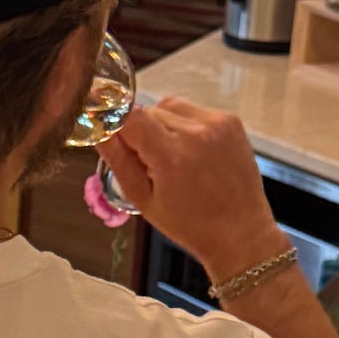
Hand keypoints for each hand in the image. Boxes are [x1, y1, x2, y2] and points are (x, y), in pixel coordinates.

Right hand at [99, 97, 288, 280]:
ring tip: (173, 155)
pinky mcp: (231, 121)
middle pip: (149, 109)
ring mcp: (217, 123)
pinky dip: (186, 125)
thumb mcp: (142, 199)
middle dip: (141, 130)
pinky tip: (193, 152)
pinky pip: (194, 110)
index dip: (119, 126)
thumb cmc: (188, 224)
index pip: (130, 116)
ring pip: (170, 105)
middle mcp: (196, 132)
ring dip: (163, 124)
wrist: (240, 232)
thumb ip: (118, 160)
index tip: (118, 141)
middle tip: (149, 160)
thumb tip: (98, 129)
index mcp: (171, 156)